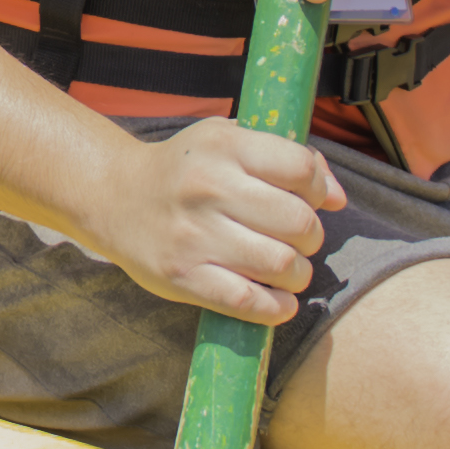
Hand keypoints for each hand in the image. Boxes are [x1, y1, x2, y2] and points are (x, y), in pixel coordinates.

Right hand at [84, 107, 338, 325]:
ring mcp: (194, 235)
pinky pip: (247, 301)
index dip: (318, 189)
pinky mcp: (182, 276)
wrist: (113, 196)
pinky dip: (275, 307)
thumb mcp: (227, 141)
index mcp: (224, 145)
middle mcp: (208, 187)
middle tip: (296, 240)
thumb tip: (336, 197)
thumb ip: (285, 158)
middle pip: (299, 223)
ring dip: (297, 274)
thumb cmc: (184, 169)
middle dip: (310, 238)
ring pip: (281, 265)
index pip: (301, 168)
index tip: (311, 201)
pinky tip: (276, 300)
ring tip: (285, 270)